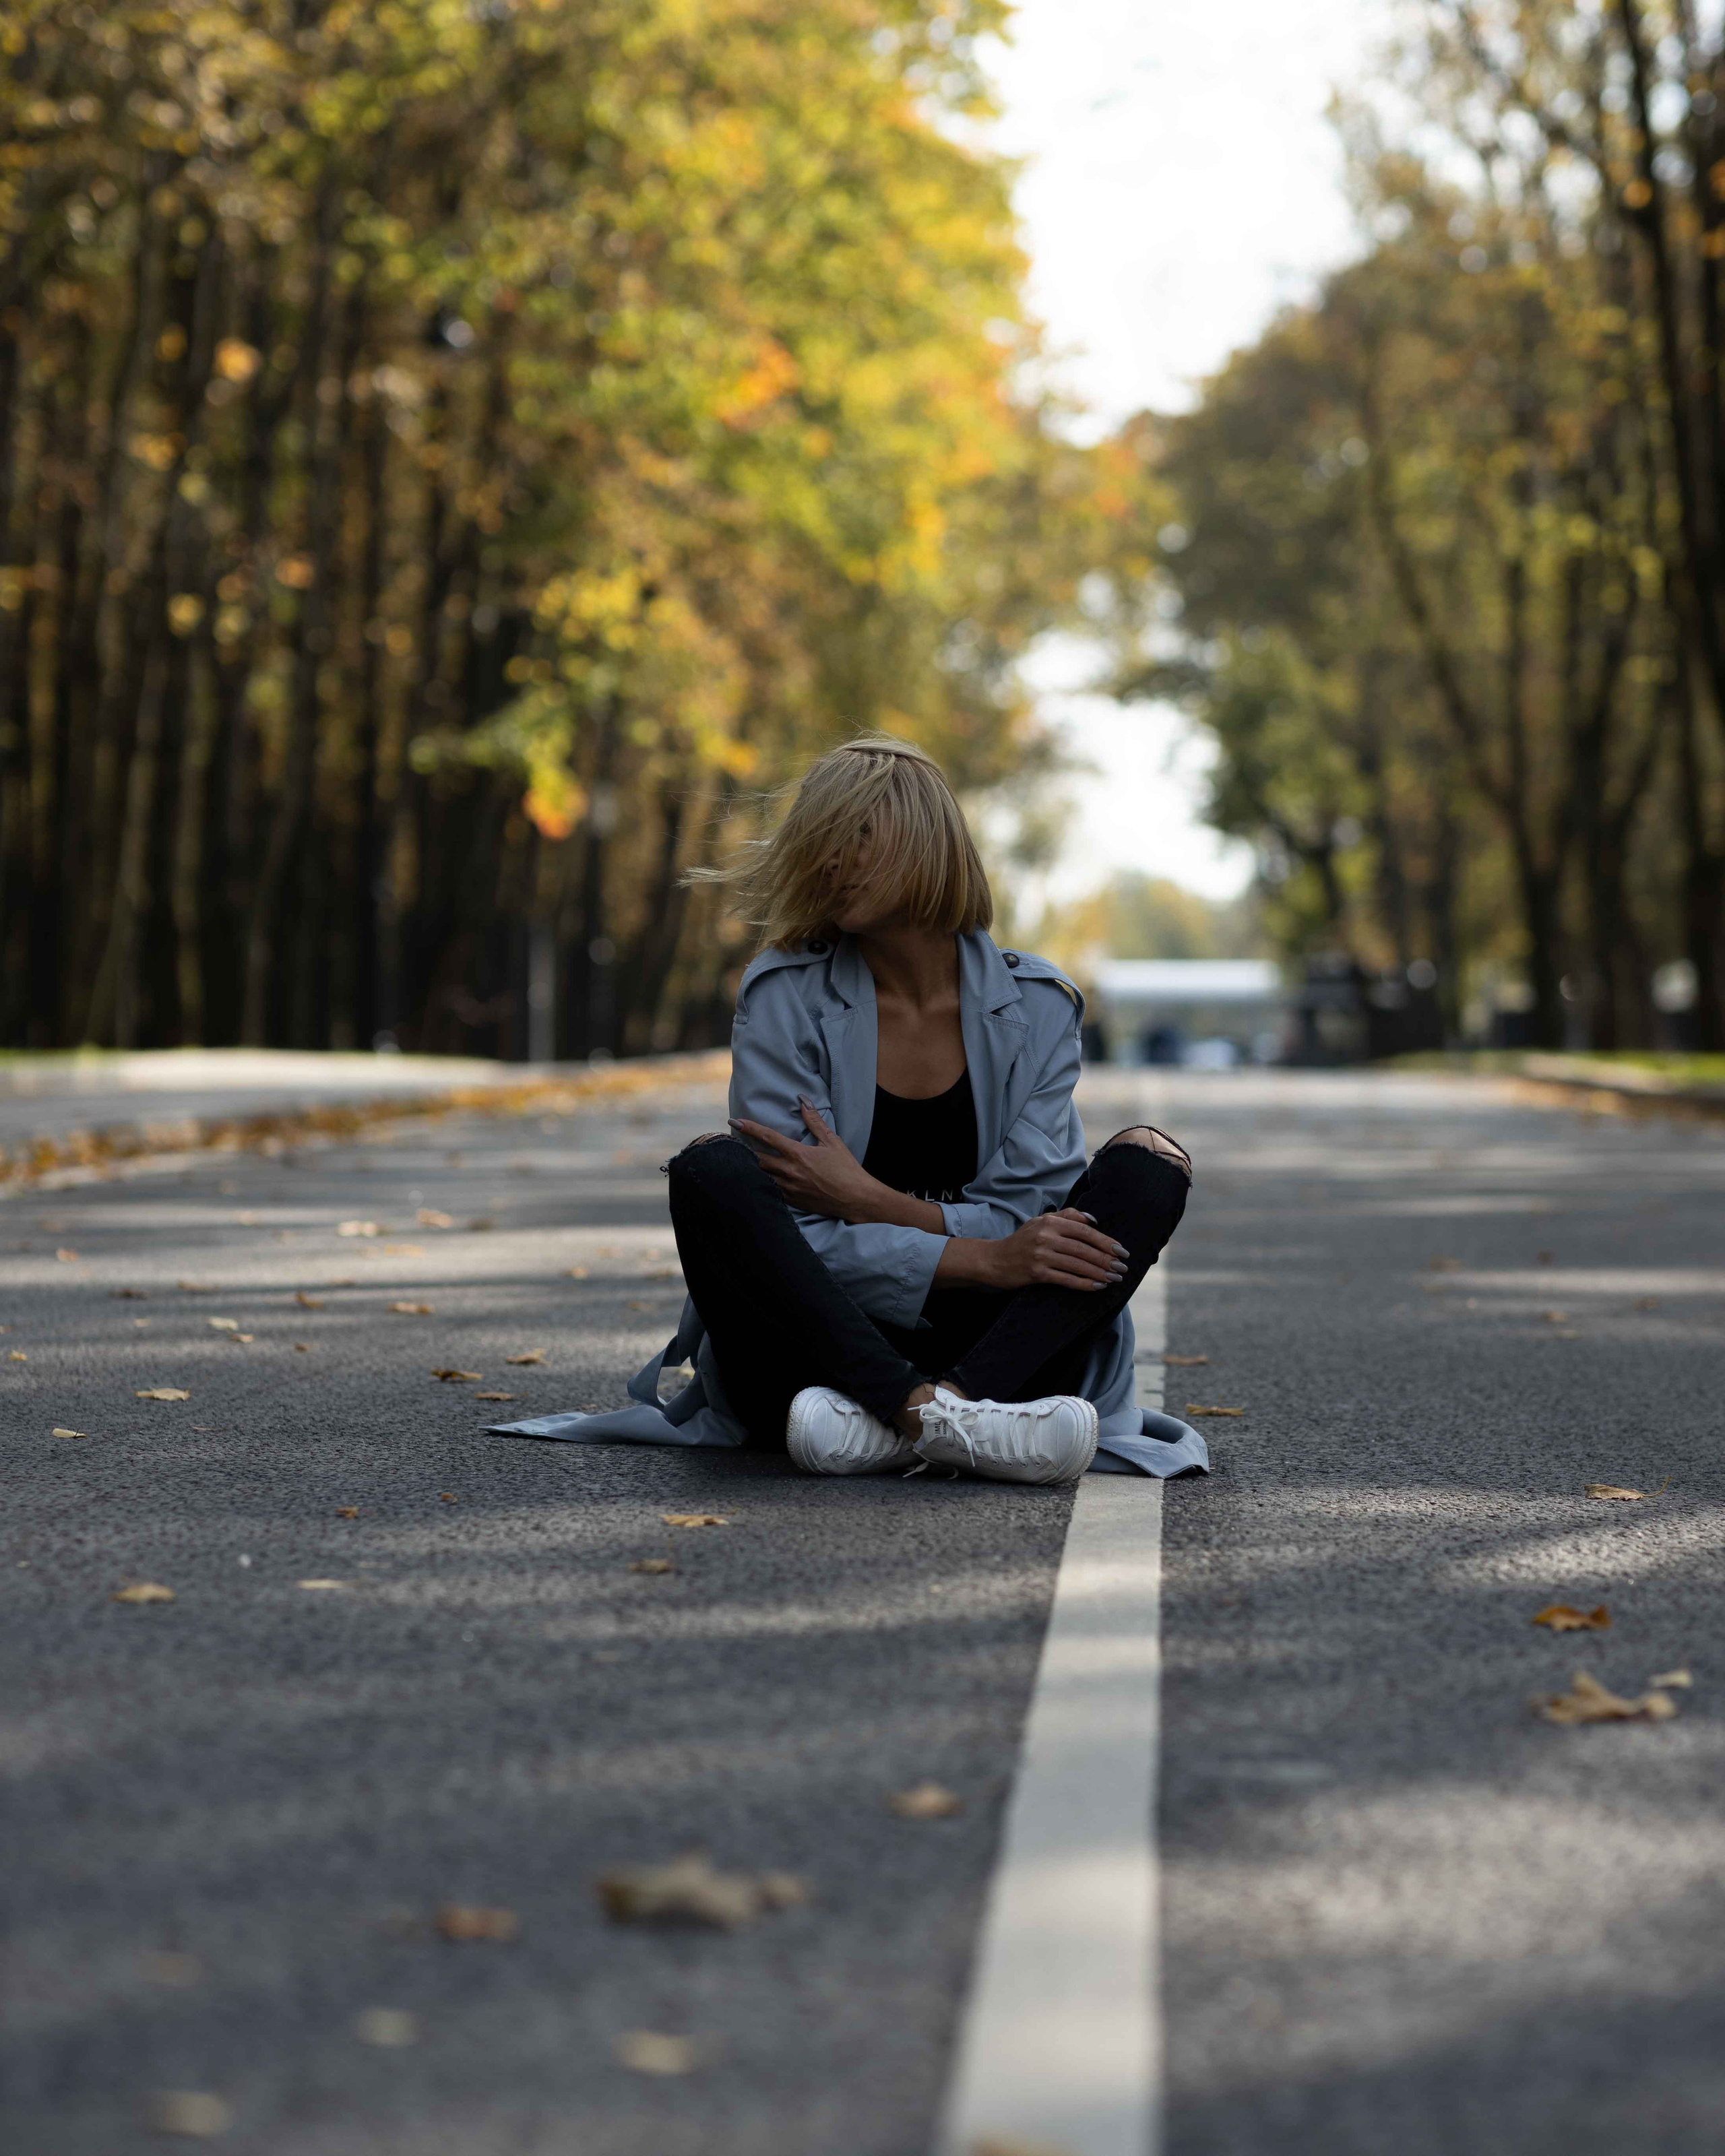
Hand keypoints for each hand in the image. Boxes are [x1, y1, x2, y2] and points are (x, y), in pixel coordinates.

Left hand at [728, 1100, 882, 1221]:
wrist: (856, 1199)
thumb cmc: (847, 1169)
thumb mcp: (832, 1142)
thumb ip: (814, 1121)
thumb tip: (803, 1101)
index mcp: (798, 1154)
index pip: (768, 1137)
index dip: (749, 1128)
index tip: (734, 1121)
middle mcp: (789, 1171)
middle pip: (757, 1159)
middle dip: (742, 1150)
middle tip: (730, 1143)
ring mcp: (789, 1188)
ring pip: (760, 1177)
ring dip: (750, 1168)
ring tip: (738, 1160)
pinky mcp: (792, 1201)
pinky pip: (770, 1191)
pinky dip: (762, 1183)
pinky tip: (756, 1180)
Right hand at [982, 1207, 1128, 1291]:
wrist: (993, 1260)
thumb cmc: (1021, 1241)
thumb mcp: (1040, 1222)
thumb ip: (1067, 1216)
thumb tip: (1094, 1220)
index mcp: (1050, 1222)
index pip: (1085, 1231)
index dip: (1106, 1241)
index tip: (1121, 1251)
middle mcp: (1046, 1236)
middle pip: (1084, 1249)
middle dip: (1107, 1259)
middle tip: (1123, 1268)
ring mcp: (1041, 1255)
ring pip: (1078, 1264)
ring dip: (1099, 1273)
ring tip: (1115, 1278)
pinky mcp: (1036, 1273)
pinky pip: (1066, 1279)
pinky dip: (1084, 1284)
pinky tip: (1097, 1286)